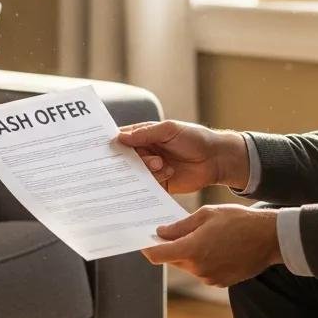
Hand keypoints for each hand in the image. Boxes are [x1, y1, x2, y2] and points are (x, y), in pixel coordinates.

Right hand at [117, 120, 248, 192]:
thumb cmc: (194, 138)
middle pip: (125, 159)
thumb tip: (120, 138)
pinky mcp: (160, 184)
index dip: (111, 144)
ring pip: (136, 174)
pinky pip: (147, 187)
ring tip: (163, 165)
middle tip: (139, 160)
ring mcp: (151, 169)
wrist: (216, 159)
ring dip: (147, 170)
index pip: (122, 139)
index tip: (102, 150)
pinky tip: (164, 176)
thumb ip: (146, 133)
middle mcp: (145, 152)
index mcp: (144, 135)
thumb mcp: (169, 130)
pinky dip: (151, 184)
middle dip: (128, 161)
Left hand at [141, 204, 281, 286]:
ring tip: (199, 235)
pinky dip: (201, 260)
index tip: (142, 240)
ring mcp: (209, 278)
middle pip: (172, 260)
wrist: (269, 238)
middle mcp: (198, 268)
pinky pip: (202, 271)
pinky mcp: (221, 282)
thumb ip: (180, 226)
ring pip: (187, 265)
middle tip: (169, 231)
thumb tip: (162, 232)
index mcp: (192, 249)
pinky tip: (214, 246)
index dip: (147, 248)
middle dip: (169, 247)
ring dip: (187, 253)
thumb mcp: (206, 214)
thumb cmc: (239, 221)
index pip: (158, 255)